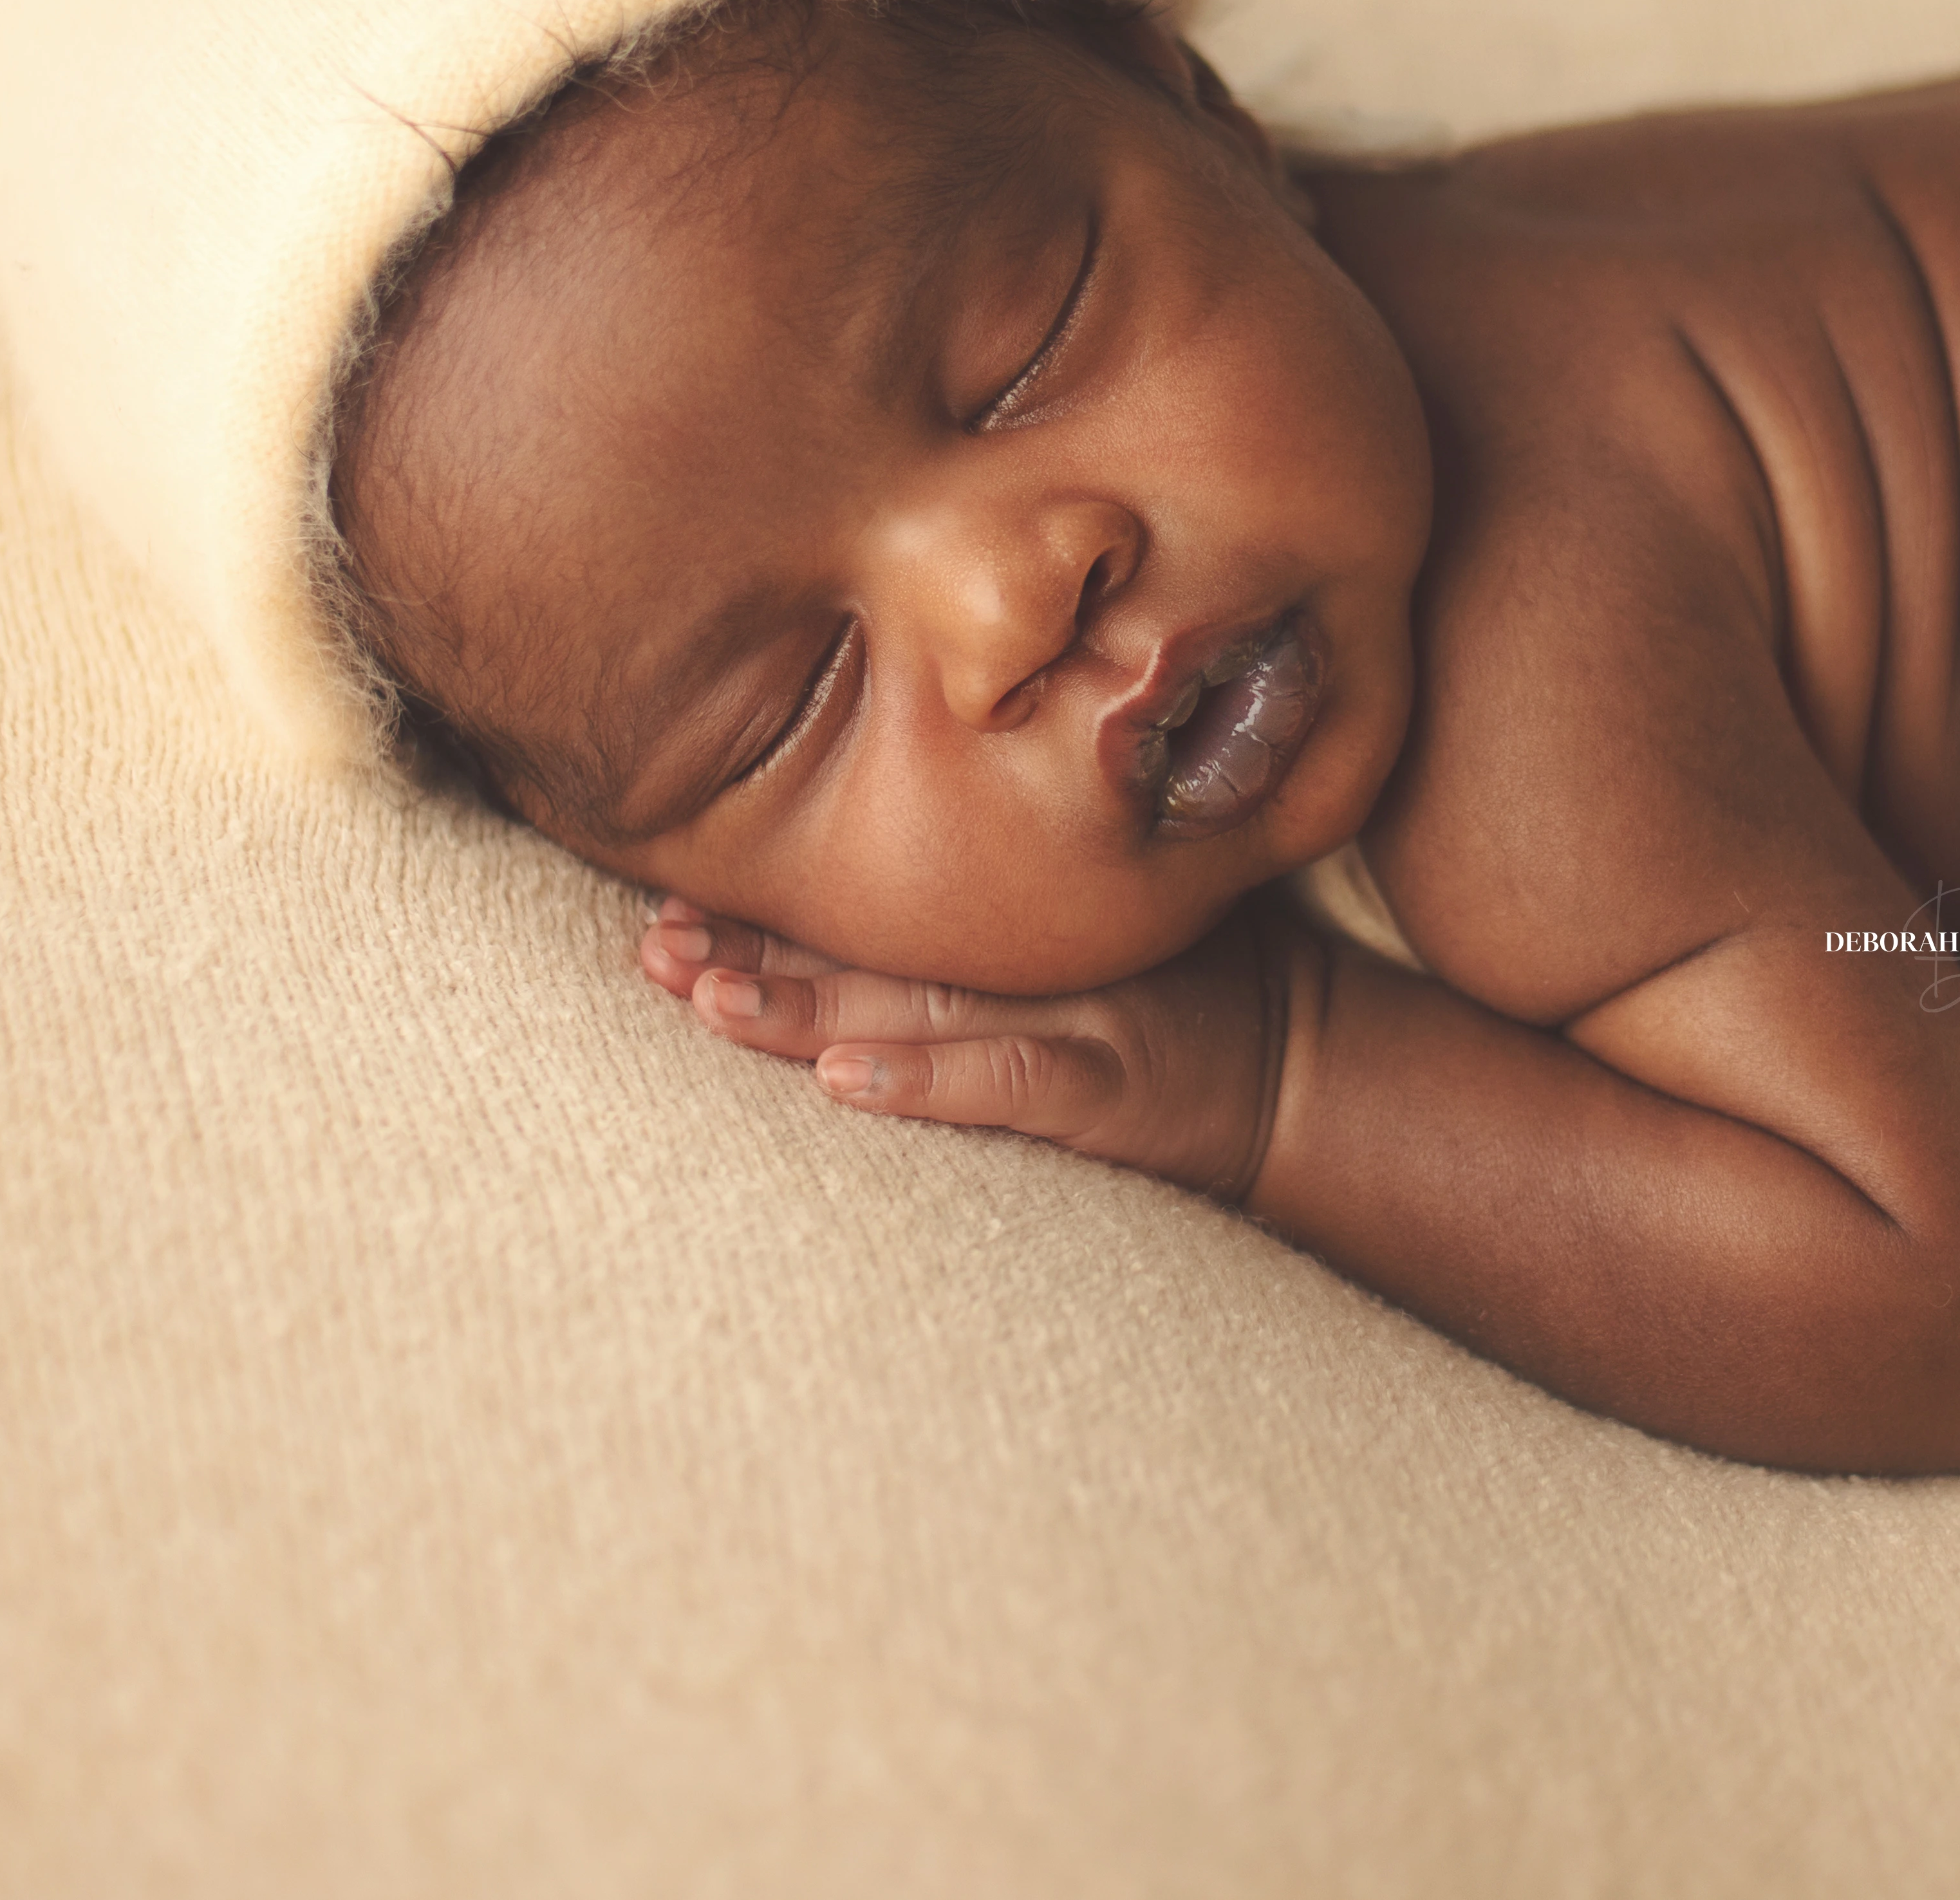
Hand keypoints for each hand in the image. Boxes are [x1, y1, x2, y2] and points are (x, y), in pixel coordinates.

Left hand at [633, 896, 1294, 1204]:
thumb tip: (870, 868)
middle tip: (652, 943)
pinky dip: (921, 1079)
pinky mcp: (1107, 1090)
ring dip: (804, 1004)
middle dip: (754, 948)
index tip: (670, 900)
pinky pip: (1003, 1084)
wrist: (1307, 1068)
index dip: (768, 905)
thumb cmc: (1194, 985)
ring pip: (914, 1007)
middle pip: (868, 949)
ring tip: (705, 998)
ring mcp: (1068, 1022)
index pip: (869, 906)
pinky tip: (841, 1079)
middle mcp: (1030, 962)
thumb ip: (1000, 905)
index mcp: (1012, 920)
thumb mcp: (1096, 926)